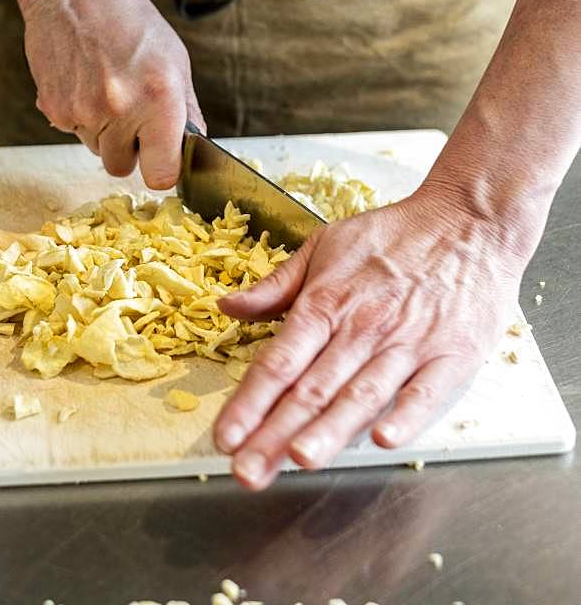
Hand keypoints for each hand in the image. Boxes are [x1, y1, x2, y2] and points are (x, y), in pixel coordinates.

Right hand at [21, 0, 204, 185]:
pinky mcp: (53, 109)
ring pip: (96, 149)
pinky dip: (80, 116)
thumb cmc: (127, 18)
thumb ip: (186, 109)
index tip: (163, 159)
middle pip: (122, 167)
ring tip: (106, 87)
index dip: (164, 170)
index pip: (162, 174)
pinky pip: (72, 132)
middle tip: (132, 114)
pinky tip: (85, 82)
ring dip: (104, 131)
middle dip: (129, 149)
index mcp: (159, 99)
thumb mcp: (175, 58)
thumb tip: (194, 144)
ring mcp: (82, 112)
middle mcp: (120, 110)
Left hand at [213, 180, 542, 489]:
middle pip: (312, 388)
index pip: (280, 360)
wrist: (468, 220)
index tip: (225, 437)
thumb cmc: (394, 236)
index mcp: (327, 301)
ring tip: (301, 459)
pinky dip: (406, 415)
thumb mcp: (325, 245)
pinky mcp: (452, 354)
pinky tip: (384, 438)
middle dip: (275, 434)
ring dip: (330, 430)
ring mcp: (408, 342)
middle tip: (248, 472)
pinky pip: (426, 391)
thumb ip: (277, 284)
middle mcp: (363, 327)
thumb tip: (228, 307)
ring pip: (362, 394)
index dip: (250, 401)